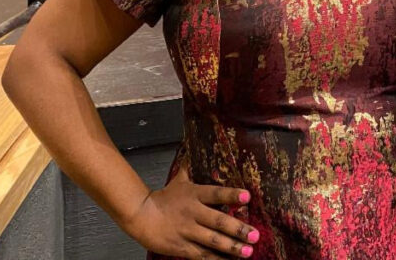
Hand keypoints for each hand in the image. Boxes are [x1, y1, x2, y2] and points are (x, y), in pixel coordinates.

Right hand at [121, 165, 259, 258]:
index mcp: (194, 194)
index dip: (231, 195)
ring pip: (212, 241)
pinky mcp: (182, 247)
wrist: (140, 216)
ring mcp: (187, 231)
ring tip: (248, 252)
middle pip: (218, 221)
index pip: (215, 193)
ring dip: (232, 247)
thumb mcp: (179, 180)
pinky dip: (216, 259)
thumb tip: (196, 146)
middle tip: (255, 235)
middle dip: (238, 229)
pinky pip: (202, 255)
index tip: (247, 197)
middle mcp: (193, 213)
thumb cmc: (164, 197)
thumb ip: (191, 167)